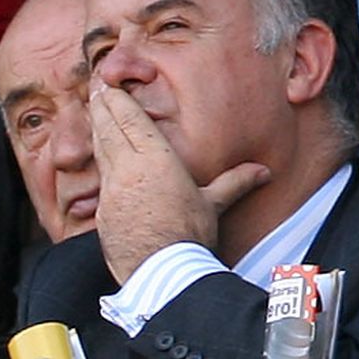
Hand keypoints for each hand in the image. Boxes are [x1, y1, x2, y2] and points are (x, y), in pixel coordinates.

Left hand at [89, 82, 270, 282]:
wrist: (160, 271)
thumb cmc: (189, 235)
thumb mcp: (214, 204)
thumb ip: (235, 183)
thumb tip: (263, 172)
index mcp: (156, 160)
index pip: (132, 121)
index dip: (118, 102)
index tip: (108, 86)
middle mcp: (128, 170)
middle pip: (110, 130)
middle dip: (102, 107)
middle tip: (96, 89)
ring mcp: (111, 190)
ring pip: (100, 151)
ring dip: (97, 129)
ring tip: (95, 112)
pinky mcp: (102, 211)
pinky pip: (99, 178)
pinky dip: (97, 161)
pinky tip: (98, 156)